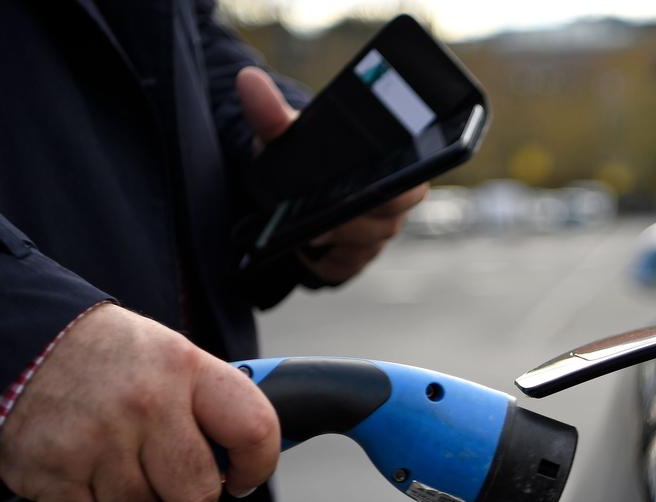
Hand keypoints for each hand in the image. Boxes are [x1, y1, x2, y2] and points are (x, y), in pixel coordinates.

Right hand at [0, 304, 280, 501]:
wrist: (14, 336)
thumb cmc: (105, 355)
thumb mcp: (167, 353)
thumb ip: (208, 400)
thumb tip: (247, 454)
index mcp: (184, 367)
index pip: (254, 429)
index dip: (257, 465)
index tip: (242, 478)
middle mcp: (145, 402)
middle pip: (196, 495)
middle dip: (187, 501)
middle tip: (169, 482)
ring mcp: (96, 439)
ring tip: (112, 464)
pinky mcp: (50, 470)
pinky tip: (76, 471)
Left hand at [236, 67, 427, 284]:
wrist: (291, 182)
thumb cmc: (299, 152)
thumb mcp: (284, 133)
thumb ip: (271, 111)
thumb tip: (248, 81)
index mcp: (394, 161)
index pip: (407, 183)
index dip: (384, 192)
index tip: (351, 195)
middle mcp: (398, 197)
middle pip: (389, 218)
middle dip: (352, 221)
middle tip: (318, 223)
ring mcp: (383, 229)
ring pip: (368, 242)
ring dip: (337, 239)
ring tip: (309, 232)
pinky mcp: (363, 255)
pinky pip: (349, 265)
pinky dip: (327, 261)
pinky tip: (309, 251)